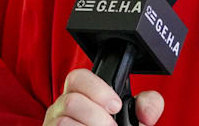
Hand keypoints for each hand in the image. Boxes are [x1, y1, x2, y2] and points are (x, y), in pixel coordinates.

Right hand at [44, 68, 164, 125]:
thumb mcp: (134, 119)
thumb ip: (146, 106)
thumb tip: (147, 110)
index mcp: (81, 95)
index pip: (77, 77)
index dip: (97, 89)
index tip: (116, 106)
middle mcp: (61, 108)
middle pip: (70, 100)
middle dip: (96, 116)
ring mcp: (52, 124)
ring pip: (64, 121)